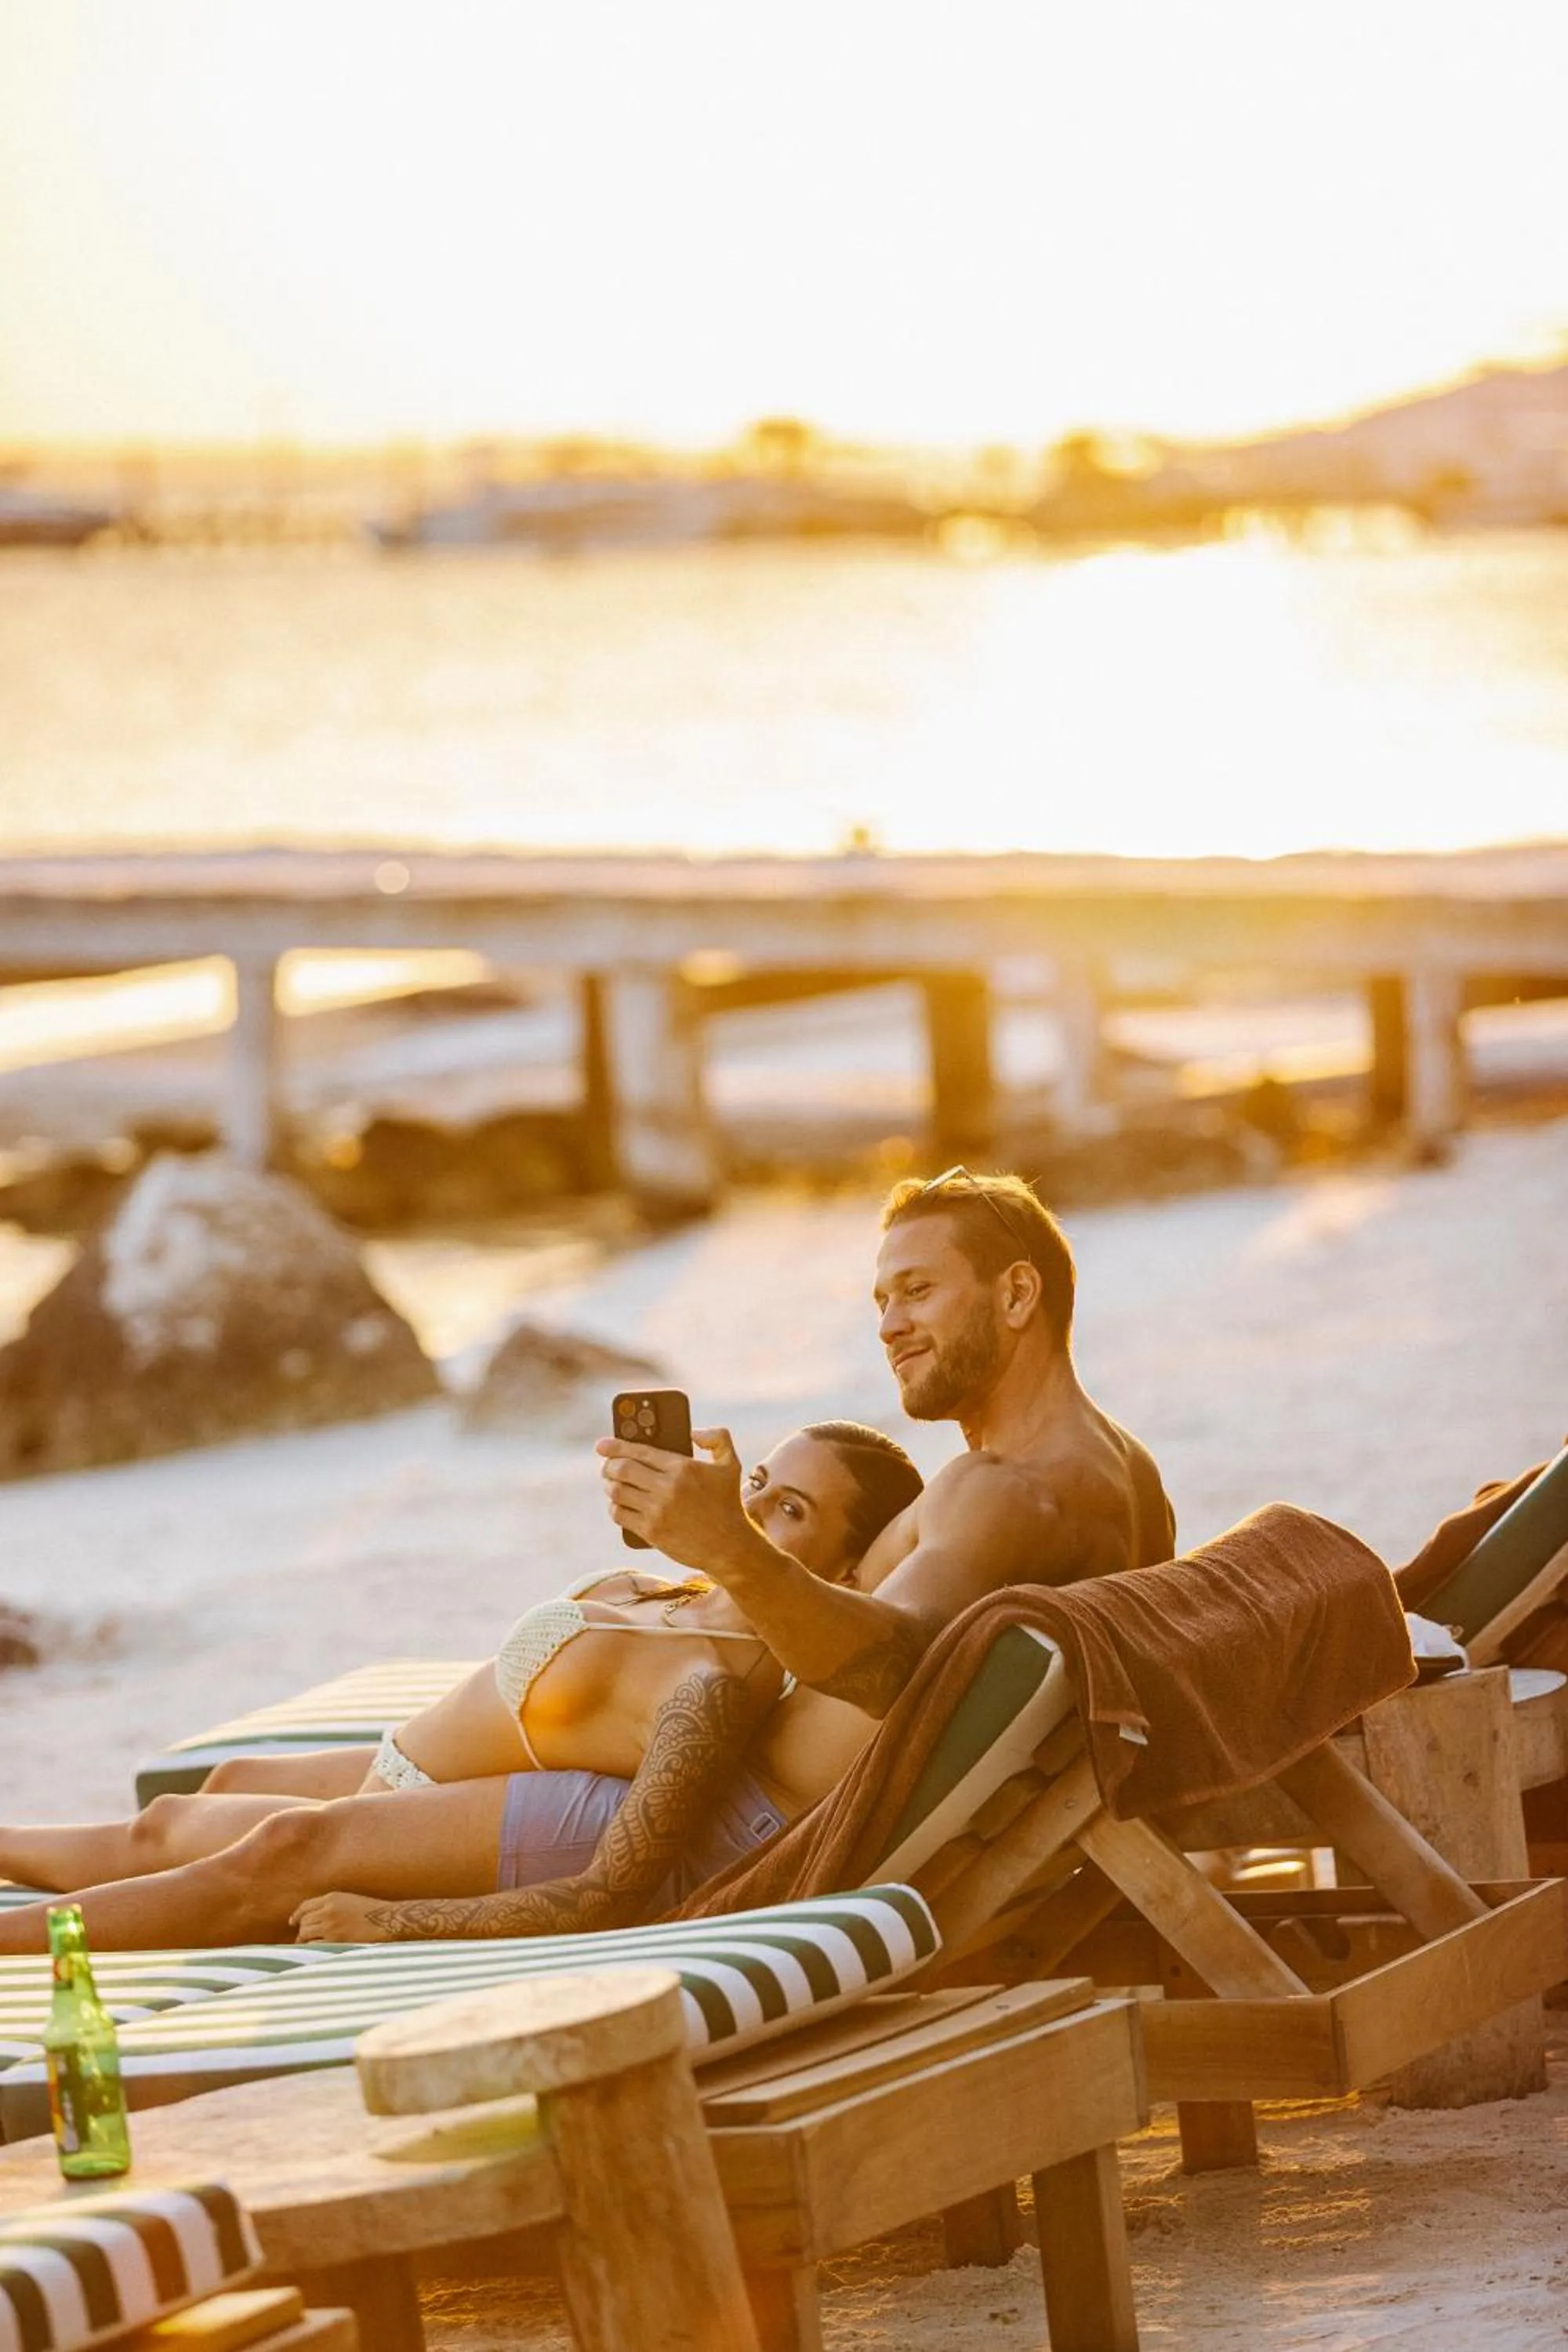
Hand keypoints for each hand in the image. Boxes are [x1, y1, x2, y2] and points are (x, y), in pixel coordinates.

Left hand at [290, 1890, 387, 1943]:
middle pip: (304, 1922)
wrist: (387, 1920)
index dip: (297, 1915)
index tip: (292, 1922)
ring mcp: (331, 1926)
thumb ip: (331, 1906)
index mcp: (332, 1898)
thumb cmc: (372, 1911)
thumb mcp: (349, 1900)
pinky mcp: (335, 1941)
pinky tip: (315, 1952)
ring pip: (305, 1934)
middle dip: (302, 1930)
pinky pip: (314, 1946)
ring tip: (308, 1946)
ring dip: (305, 1940)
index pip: (305, 1906)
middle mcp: (328, 1911)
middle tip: (303, 1939)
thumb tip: (314, 1919)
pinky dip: (312, 1949)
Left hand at [594, 1425, 754, 1574]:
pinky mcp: (651, 1532)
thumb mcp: (730, 1464)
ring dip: (609, 1485)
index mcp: (683, 1467)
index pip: (639, 1451)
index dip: (616, 1445)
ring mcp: (657, 1511)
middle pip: (622, 1469)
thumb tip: (692, 1432)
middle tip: (607, 1465)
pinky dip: (614, 1507)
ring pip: (617, 1491)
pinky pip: (620, 1514)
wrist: (729, 1546)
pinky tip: (618, 1504)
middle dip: (609, 1465)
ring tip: (611, 1483)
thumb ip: (717, 1438)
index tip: (601, 1444)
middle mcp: (667, 1487)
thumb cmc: (729, 1503)